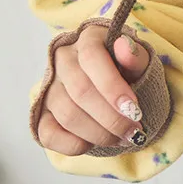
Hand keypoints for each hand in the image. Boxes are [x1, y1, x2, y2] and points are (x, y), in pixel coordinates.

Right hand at [36, 25, 150, 155]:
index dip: (112, 86)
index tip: (134, 109)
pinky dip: (74, 144)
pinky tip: (95, 144)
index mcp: (88, 39)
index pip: (92, 58)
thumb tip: (125, 46)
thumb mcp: (140, 62)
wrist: (116, 89)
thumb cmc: (129, 72)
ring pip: (67, 114)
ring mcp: (50, 86)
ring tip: (122, 138)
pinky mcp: (42, 112)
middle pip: (80, 90)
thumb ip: (135, 57)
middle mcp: (63, 58)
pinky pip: (48, 133)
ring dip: (99, 133)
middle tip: (134, 131)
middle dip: (111, 117)